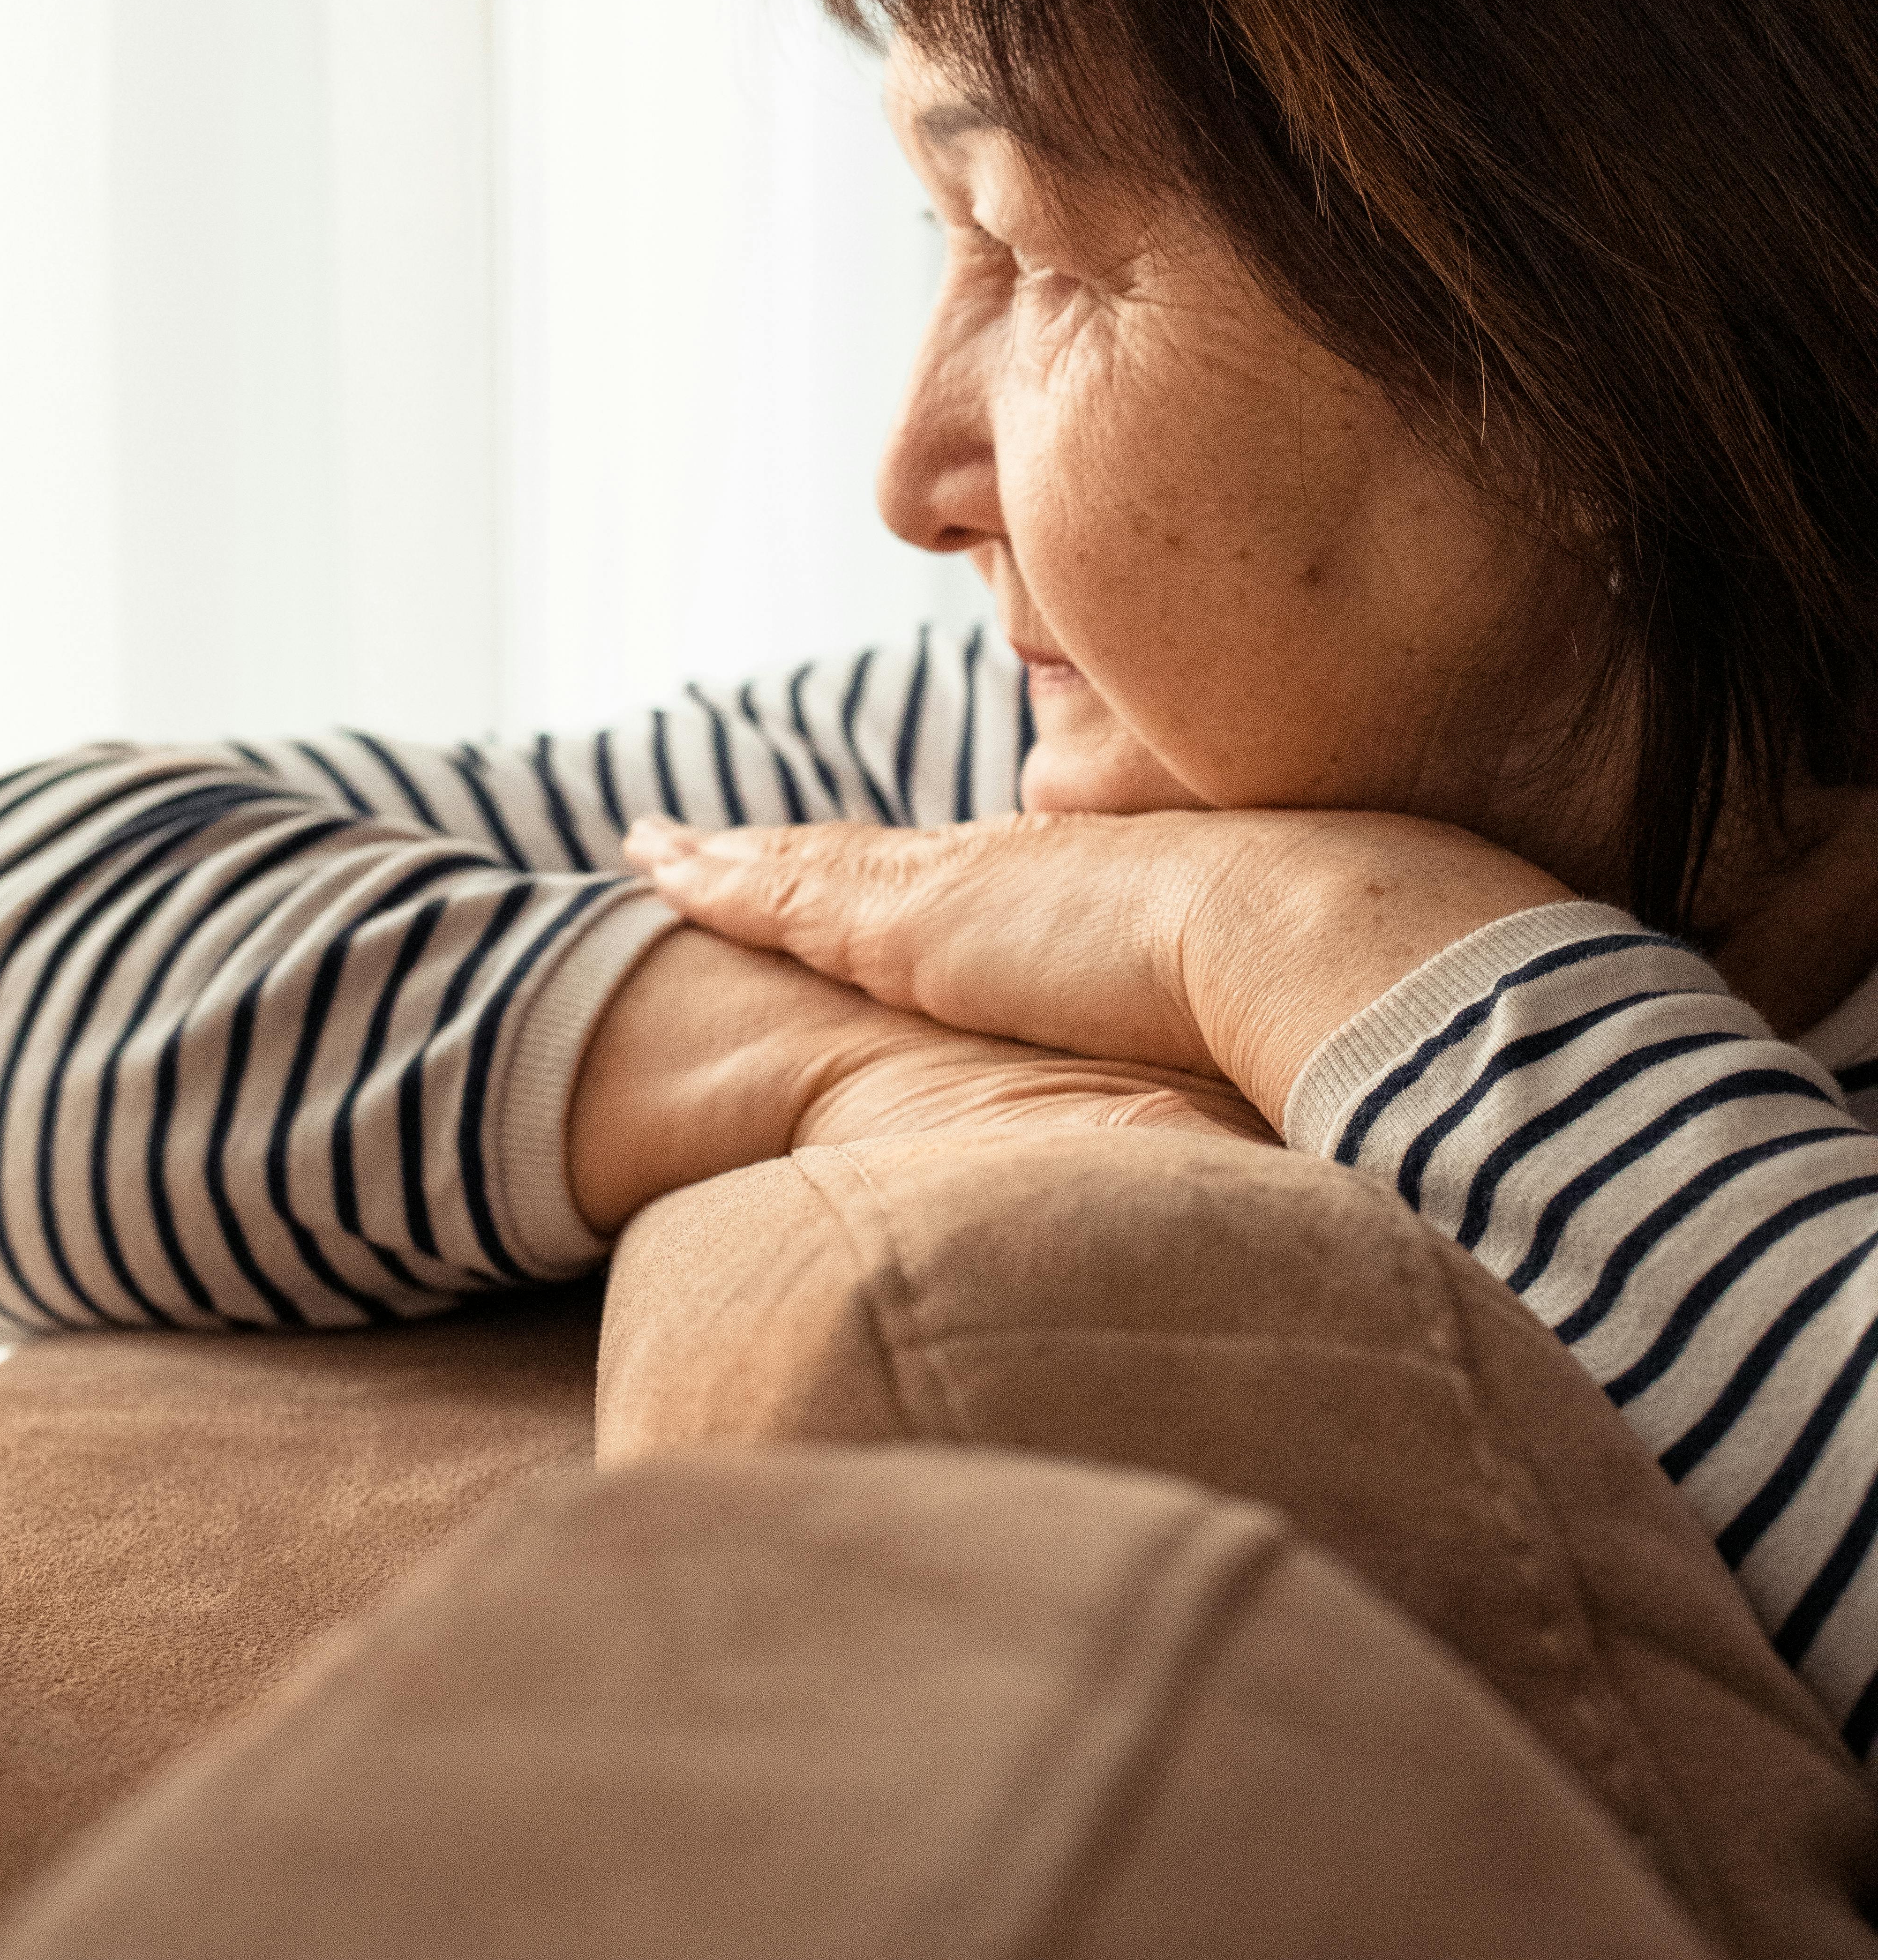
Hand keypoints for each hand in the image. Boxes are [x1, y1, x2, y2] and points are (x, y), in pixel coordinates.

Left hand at [619, 807, 1568, 1127]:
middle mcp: (1001, 881)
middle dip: (777, 858)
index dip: (887, 879)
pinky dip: (719, 879)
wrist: (1309, 938)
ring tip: (651, 848)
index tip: (831, 869)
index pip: (950, 887)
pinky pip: (785, 893)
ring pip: (803, 870)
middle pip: (858, 867)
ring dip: (727, 864)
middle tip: (687, 842)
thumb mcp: (1245, 1023)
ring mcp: (951, 895)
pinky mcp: (915, 925)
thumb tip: (1238, 1116)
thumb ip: (1210, 1048)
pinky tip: (655, 865)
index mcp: (1070, 902)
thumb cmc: (1308, 989)